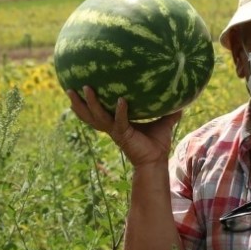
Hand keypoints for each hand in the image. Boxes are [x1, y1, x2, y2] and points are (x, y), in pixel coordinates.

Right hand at [67, 86, 181, 167]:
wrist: (156, 162)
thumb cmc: (157, 144)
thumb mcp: (163, 123)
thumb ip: (168, 110)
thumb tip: (182, 97)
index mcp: (116, 123)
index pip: (97, 112)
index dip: (86, 102)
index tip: (77, 88)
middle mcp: (112, 127)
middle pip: (89, 115)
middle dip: (78, 103)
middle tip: (69, 88)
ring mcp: (116, 131)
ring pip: (98, 117)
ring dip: (91, 103)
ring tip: (85, 88)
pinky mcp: (124, 136)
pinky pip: (119, 121)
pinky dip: (120, 111)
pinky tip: (120, 100)